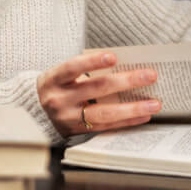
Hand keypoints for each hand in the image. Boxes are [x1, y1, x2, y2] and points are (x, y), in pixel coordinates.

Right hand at [37, 51, 161, 136]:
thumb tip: (123, 65)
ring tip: (154, 103)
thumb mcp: (61, 75)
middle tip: (149, 76)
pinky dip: (127, 121)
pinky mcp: (79, 132)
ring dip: (132, 108)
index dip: (92, 62)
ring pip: (104, 113)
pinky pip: (107, 127)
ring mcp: (69, 118)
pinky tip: (143, 115)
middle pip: (95, 89)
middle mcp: (60, 99)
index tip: (113, 57)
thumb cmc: (56, 86)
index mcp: (54, 79)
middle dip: (126, 82)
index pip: (73, 68)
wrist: (36, 113)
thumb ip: (84, 70)